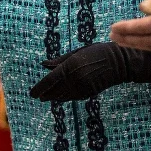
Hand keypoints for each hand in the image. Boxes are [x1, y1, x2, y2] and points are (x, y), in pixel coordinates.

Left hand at [30, 41, 150, 101]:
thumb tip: (44, 64)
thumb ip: (59, 60)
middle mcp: (74, 78)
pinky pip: (73, 97)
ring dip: (53, 97)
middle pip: (54, 90)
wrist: (118, 62)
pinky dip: (64, 98)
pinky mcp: (89, 92)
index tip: (32, 93)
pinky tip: (60, 97)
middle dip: (45, 94)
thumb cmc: (97, 52)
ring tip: (46, 98)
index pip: (50, 81)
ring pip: (63, 96)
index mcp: (70, 66)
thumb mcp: (76, 53)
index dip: (39, 88)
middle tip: (37, 96)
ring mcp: (82, 87)